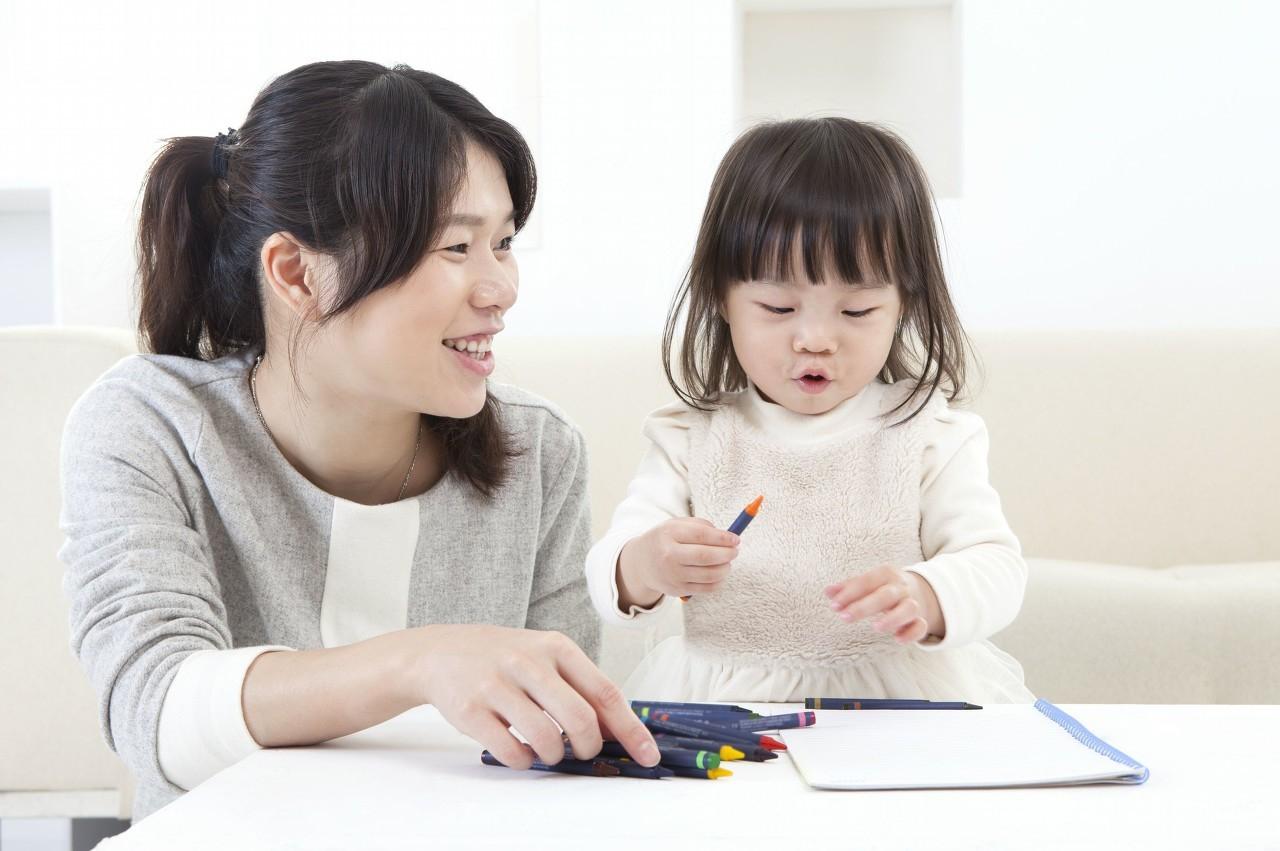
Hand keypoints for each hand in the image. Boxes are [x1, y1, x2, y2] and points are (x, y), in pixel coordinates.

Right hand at [408, 624, 660, 769]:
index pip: (605, 693)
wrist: (440, 651)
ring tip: (547, 749)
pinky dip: (524, 761)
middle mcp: (528, 662)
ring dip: (554, 756)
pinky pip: (511, 751)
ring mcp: (497, 685)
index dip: (631, 730)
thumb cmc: (503, 657)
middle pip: (580, 719)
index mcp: (556, 647)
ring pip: (546, 738)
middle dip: (589, 747)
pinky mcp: (470, 710)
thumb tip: (618, 729)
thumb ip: (579, 686)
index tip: (647, 754)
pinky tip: (520, 751)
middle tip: (582, 752)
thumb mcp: (544, 655)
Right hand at [616, 517, 739, 606]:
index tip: (736, 539)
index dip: (722, 537)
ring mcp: (673, 575)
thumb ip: (701, 526)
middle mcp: (669, 555)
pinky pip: (707, 588)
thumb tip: (727, 537)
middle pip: (706, 556)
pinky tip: (720, 573)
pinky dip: (719, 581)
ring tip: (727, 562)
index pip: (700, 535)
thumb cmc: (666, 540)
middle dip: (727, 554)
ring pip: (709, 574)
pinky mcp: (678, 590)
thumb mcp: (676, 525)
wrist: (641, 563)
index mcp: (669, 534)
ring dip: (725, 568)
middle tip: (735, 551)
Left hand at [823, 565, 942, 643]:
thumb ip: (848, 587)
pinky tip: (898, 639)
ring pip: (908, 608)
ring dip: (893, 618)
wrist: (919, 589)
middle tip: (844, 617)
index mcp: (886, 574)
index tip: (834, 605)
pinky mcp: (920, 620)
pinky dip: (911, 632)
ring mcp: (913, 603)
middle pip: (886, 595)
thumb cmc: (884, 586)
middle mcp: (900, 588)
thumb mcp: (868, 582)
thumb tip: (827, 592)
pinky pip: (920, 626)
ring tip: (875, 627)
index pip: (867, 581)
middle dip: (865, 606)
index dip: (850, 593)